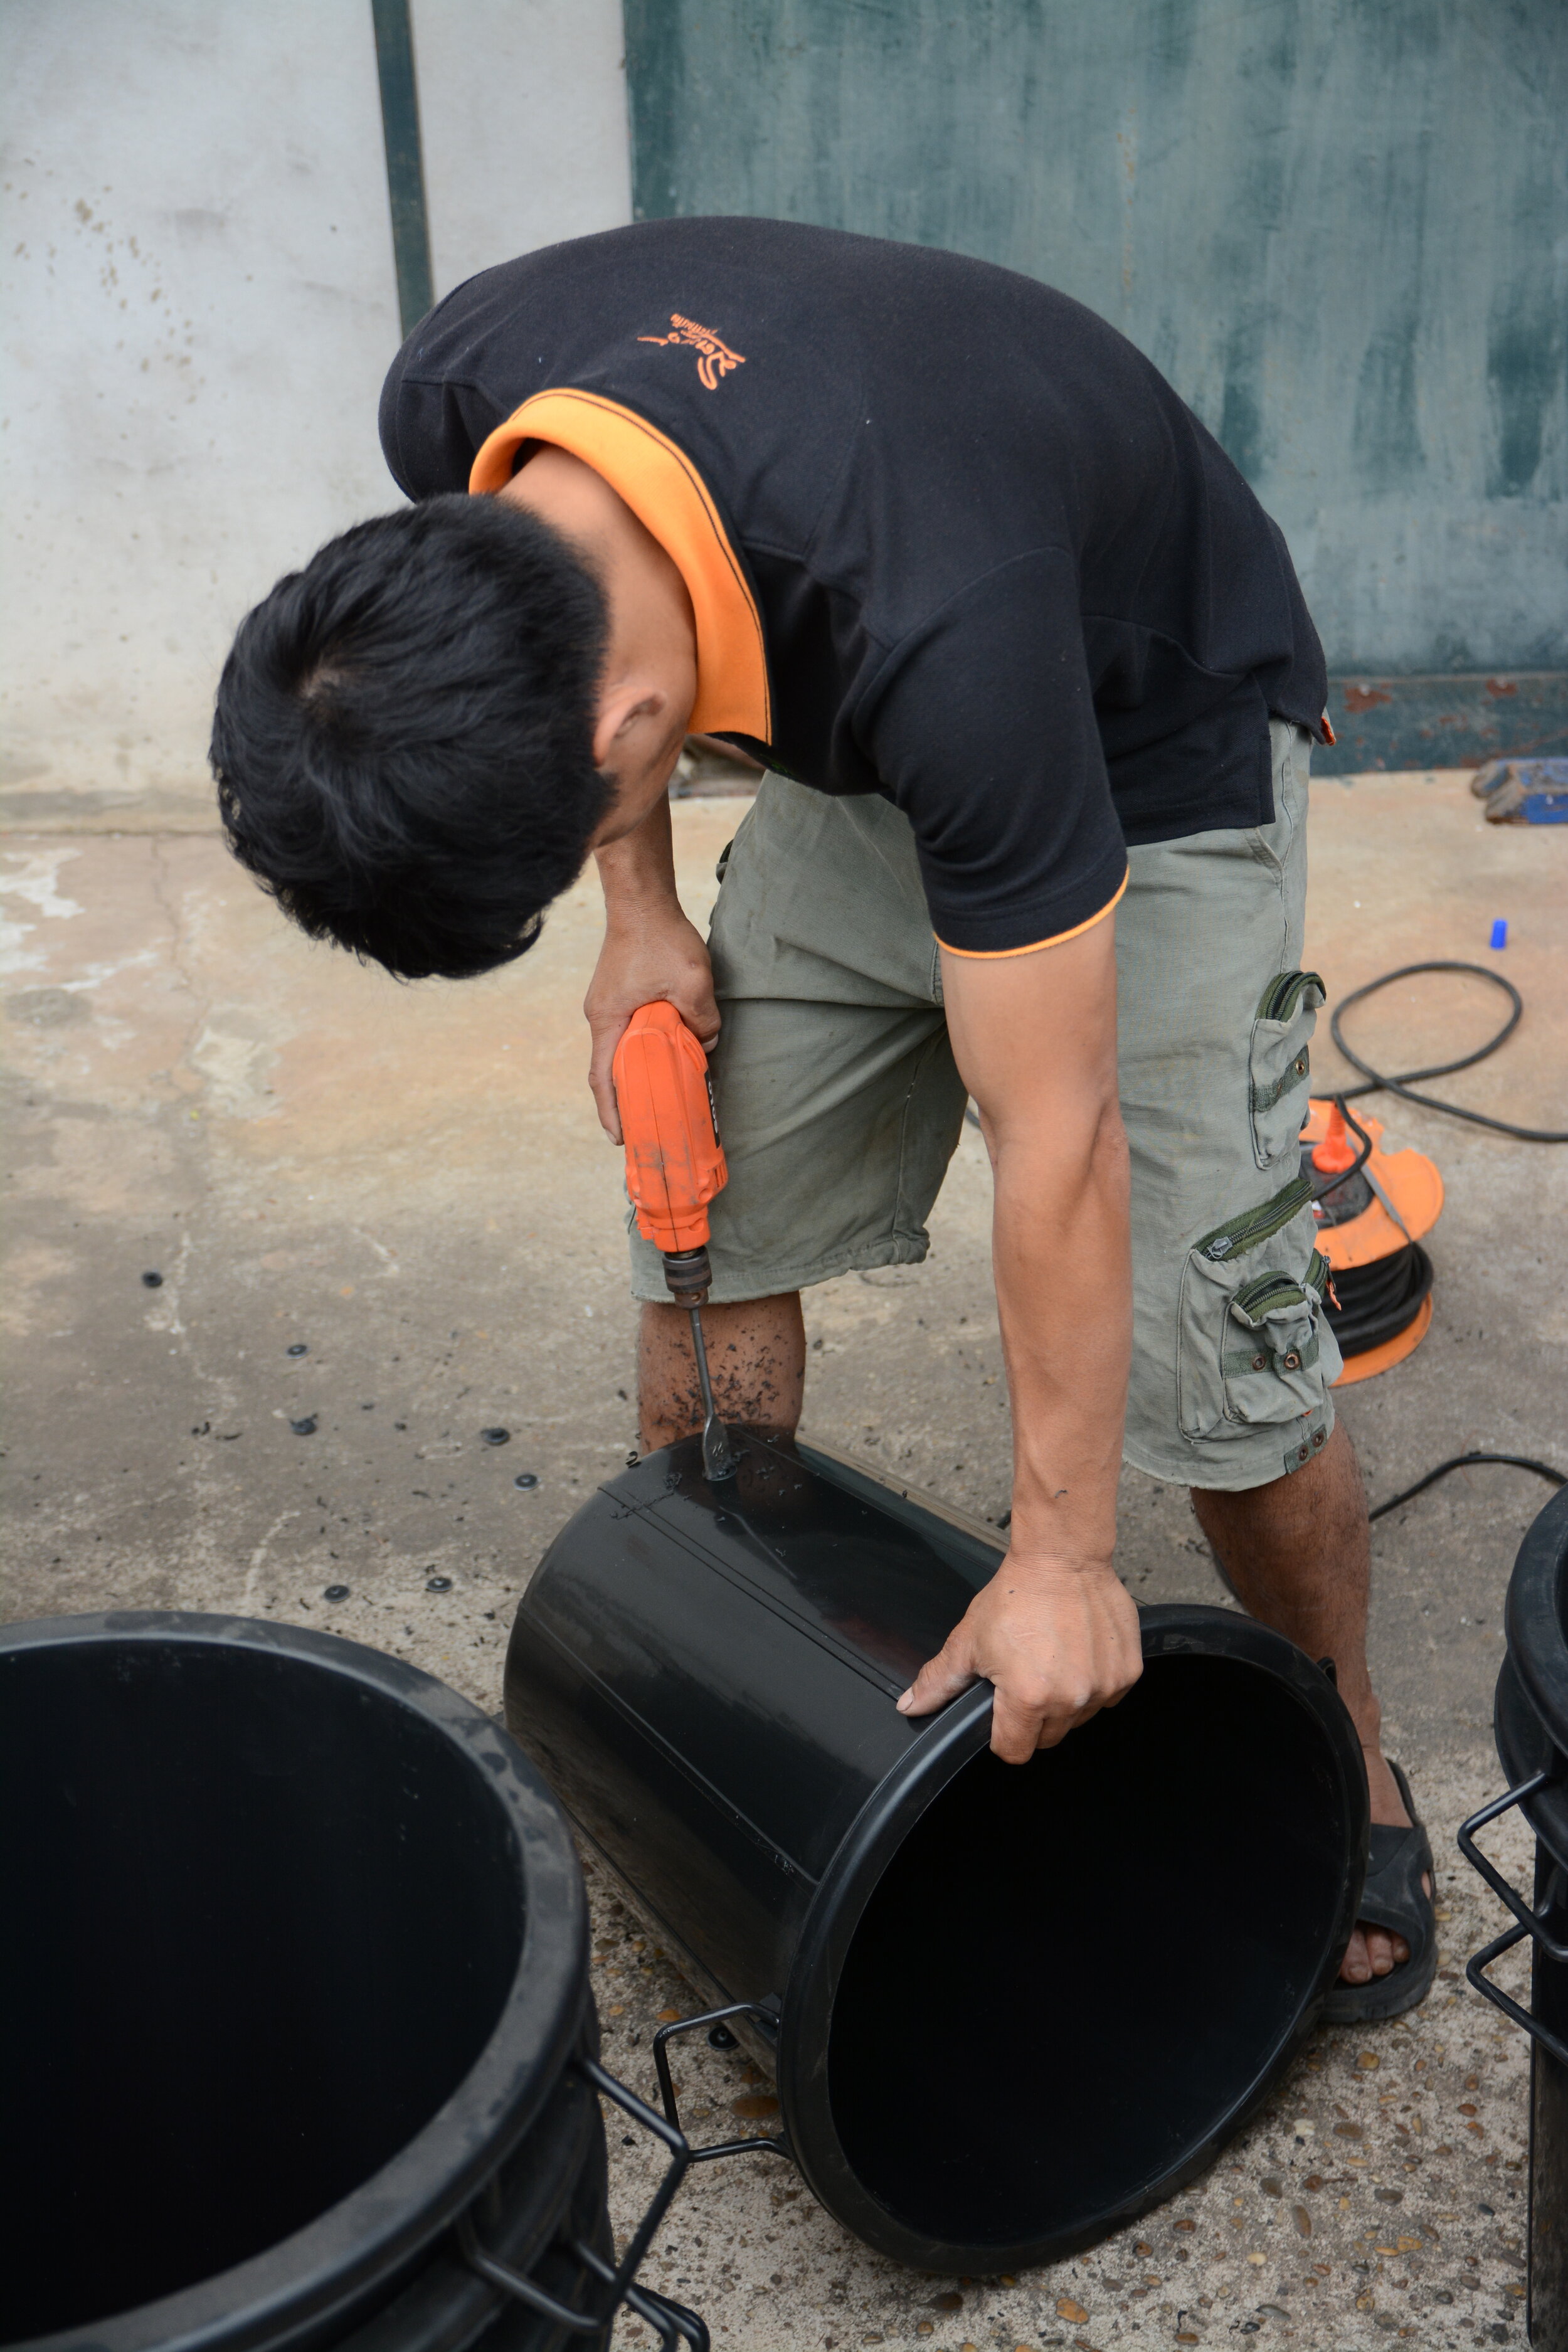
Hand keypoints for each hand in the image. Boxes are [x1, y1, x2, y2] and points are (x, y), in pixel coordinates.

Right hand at [585, 908, 719, 1141]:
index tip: (620, 1139)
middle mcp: (600, 1016)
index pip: (604, 1078)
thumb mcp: (693, 982)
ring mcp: (607, 1003)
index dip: (611, 1112)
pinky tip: (664, 1056)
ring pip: (619, 1049)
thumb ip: (702, 1021)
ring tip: (658, 1097)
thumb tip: (705, 1045)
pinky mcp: (618, 992)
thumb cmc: (660, 937)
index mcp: (608, 1020)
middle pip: (609, 1069)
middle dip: (624, 1101)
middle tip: (644, 1128)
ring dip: (635, 1074)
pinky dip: (641, 1050)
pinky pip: (627, 1031)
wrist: (642, 897)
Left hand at [896, 1552, 1141, 1761]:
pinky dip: (1092, 1683)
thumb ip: (939, 1680)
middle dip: (1032, 1715)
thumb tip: (910, 1706)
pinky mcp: (1127, 1672)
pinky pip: (1106, 1697)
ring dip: (1064, 1700)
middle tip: (1025, 1675)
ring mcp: (1104, 1686)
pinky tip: (1075, 1654)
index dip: (1002, 1735)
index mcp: (1029, 1697)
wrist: (1062, 1555)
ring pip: (1078, 1719)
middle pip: (1047, 1738)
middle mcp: (1071, 1697)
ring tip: (1050, 1659)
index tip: (1001, 1714)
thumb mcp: (969, 1639)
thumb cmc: (1016, 1593)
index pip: (1015, 1751)